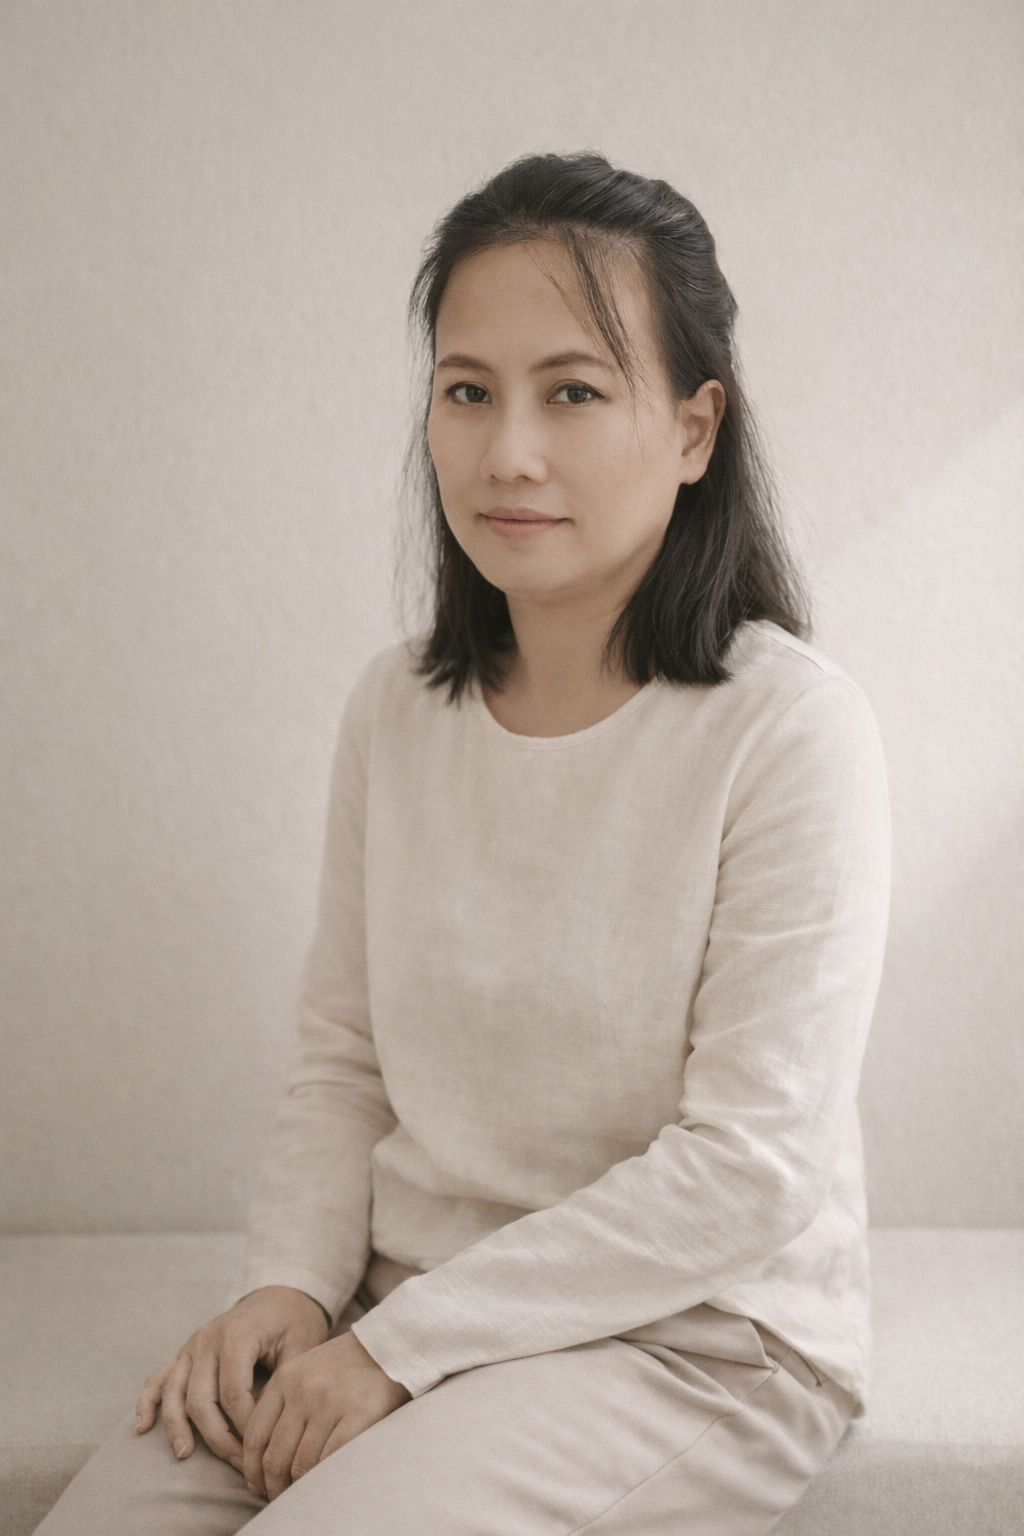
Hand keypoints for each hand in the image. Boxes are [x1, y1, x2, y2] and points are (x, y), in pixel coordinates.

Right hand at [134, 1286, 329, 1472]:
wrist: (279, 1294)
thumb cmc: (293, 1321)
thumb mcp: (302, 1344)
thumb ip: (286, 1380)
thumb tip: (271, 1425)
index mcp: (237, 1335)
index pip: (233, 1394)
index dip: (246, 1426)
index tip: (261, 1447)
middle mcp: (207, 1339)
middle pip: (201, 1400)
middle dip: (218, 1437)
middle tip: (239, 1464)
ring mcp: (191, 1345)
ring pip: (174, 1394)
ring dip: (178, 1428)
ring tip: (185, 1455)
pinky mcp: (184, 1352)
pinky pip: (158, 1378)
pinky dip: (147, 1402)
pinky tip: (142, 1426)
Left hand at [242, 1329, 410, 1500]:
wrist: (390, 1344)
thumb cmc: (346, 1365)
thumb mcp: (305, 1370)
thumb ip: (283, 1403)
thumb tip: (260, 1460)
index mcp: (285, 1378)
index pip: (255, 1436)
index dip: (253, 1469)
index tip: (259, 1484)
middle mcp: (303, 1390)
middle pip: (275, 1456)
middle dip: (274, 1485)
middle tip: (280, 1496)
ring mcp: (329, 1401)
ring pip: (301, 1464)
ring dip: (299, 1488)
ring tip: (303, 1493)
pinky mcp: (358, 1412)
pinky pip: (330, 1459)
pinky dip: (323, 1478)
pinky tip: (324, 1482)